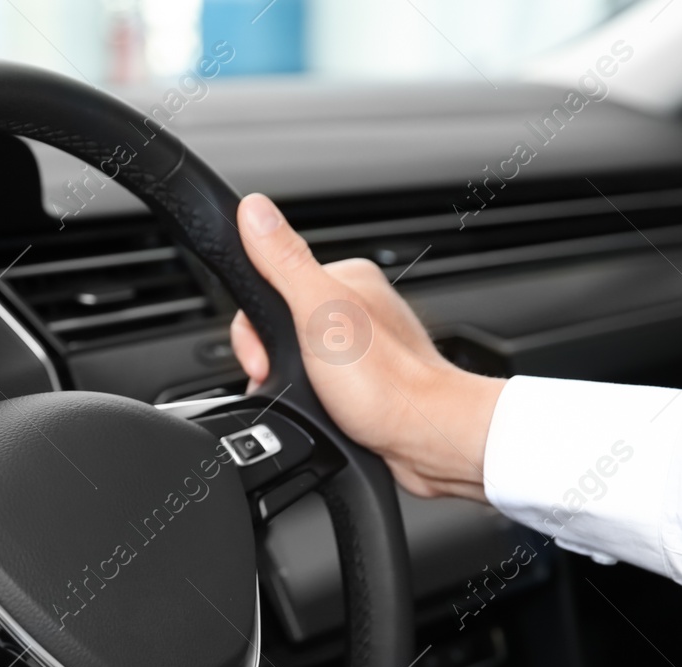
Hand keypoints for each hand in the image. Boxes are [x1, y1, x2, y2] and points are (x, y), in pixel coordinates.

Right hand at [230, 192, 505, 500]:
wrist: (429, 442)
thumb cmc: (387, 385)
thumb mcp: (319, 313)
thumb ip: (283, 261)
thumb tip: (252, 209)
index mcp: (345, 279)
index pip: (269, 286)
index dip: (256, 329)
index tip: (265, 357)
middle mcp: (355, 307)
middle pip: (279, 325)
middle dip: (273, 361)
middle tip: (296, 383)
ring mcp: (360, 346)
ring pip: (295, 358)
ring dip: (291, 383)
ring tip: (316, 401)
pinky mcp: (362, 382)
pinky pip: (316, 384)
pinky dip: (311, 401)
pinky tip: (326, 411)